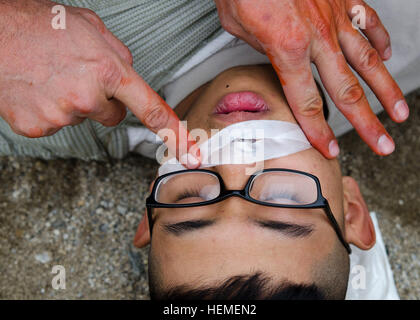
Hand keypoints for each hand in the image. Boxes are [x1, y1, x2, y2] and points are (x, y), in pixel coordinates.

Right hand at [0, 0, 199, 166]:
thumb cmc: (38, 26)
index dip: (174, 134)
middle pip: (113, 116)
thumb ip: (118, 55)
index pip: (151, 110)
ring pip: (84, 118)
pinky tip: (39, 89)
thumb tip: (129, 78)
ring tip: (52, 76)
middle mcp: (88, 98)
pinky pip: (57, 124)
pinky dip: (51, 110)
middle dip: (102, 101)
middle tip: (77, 76)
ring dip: (74, 102)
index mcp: (108, 71)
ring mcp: (62, 116)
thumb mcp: (91, 28)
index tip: (188, 153)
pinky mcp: (39, 128)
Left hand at [214, 0, 408, 156]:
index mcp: (288, 49)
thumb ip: (260, 49)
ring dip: (385, 90)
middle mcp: (317, 37)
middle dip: (368, 123)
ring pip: (367, 61)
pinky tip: (388, 55)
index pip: (307, 103)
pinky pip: (367, 21)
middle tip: (383, 144)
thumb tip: (273, 58)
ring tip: (400, 113)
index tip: (331, 150)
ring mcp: (332, 16)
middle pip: (347, 91)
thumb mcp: (237, 26)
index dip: (319, 132)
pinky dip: (380, 39)